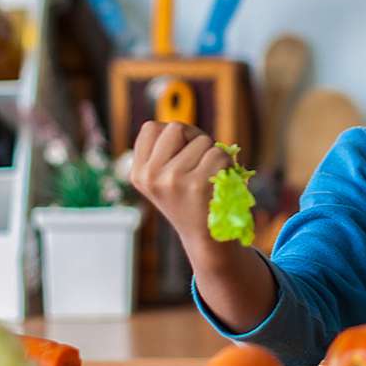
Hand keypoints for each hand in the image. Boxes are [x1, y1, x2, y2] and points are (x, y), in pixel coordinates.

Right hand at [128, 121, 232, 249]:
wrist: (205, 238)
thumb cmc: (190, 199)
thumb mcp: (164, 177)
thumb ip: (166, 151)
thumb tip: (183, 130)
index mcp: (138, 172)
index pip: (151, 128)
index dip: (173, 135)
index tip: (182, 153)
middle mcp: (150, 175)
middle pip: (176, 127)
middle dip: (194, 139)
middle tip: (200, 162)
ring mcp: (172, 179)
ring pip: (202, 141)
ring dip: (213, 153)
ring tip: (209, 176)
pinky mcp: (197, 185)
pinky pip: (219, 154)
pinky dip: (227, 163)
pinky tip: (219, 182)